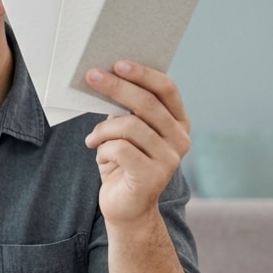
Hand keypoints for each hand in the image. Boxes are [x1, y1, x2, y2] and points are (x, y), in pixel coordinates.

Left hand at [82, 60, 190, 224]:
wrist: (126, 208)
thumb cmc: (123, 164)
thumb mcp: (127, 132)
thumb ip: (126, 109)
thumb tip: (106, 78)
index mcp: (178, 123)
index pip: (167, 89)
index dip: (143, 74)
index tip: (118, 63)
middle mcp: (180, 139)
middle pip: (146, 103)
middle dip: (116, 87)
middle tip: (91, 77)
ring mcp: (169, 159)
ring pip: (129, 126)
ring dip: (103, 130)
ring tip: (93, 140)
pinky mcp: (152, 177)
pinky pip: (120, 149)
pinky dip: (103, 150)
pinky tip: (100, 157)